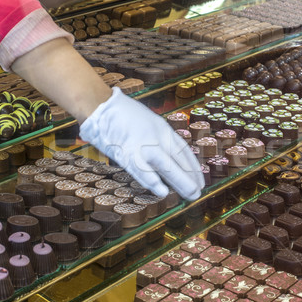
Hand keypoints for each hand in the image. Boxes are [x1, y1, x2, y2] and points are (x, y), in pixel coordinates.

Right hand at [80, 88, 204, 200]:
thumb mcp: (149, 123)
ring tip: (190, 195)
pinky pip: (142, 170)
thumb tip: (168, 160)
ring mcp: (143, 145)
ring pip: (166, 166)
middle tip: (198, 193)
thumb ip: (158, 139)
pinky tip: (162, 192)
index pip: (183, 151)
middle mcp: (157, 136)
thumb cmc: (124, 116)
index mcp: (163, 129)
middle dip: (190, 178)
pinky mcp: (127, 153)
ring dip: (180, 182)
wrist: (102, 106)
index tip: (200, 181)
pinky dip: (153, 181)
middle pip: (178, 159)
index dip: (193, 167)